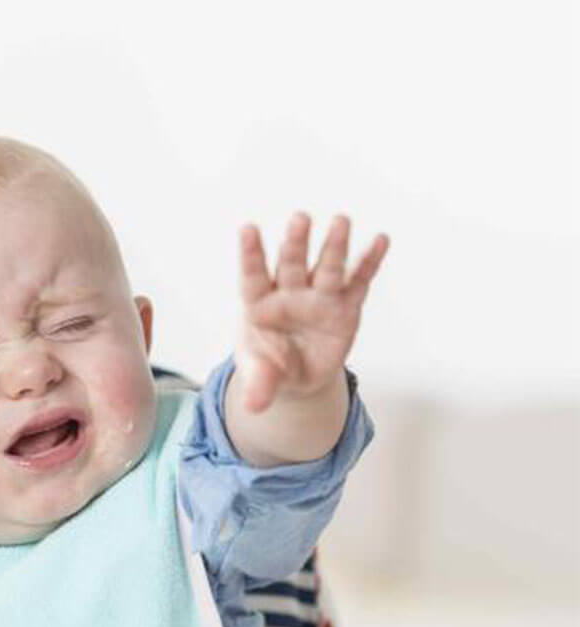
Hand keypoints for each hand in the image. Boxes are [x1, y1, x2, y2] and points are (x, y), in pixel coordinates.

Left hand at [236, 212, 388, 411]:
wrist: (297, 376)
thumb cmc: (270, 367)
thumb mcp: (262, 378)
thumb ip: (259, 386)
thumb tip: (253, 406)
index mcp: (258, 305)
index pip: (252, 276)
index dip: (250, 254)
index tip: (246, 228)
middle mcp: (289, 295)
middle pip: (291, 264)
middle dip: (295, 243)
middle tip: (299, 219)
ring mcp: (318, 299)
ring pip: (326, 268)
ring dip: (333, 246)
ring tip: (340, 221)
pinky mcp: (345, 308)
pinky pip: (358, 282)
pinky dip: (368, 262)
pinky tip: (380, 240)